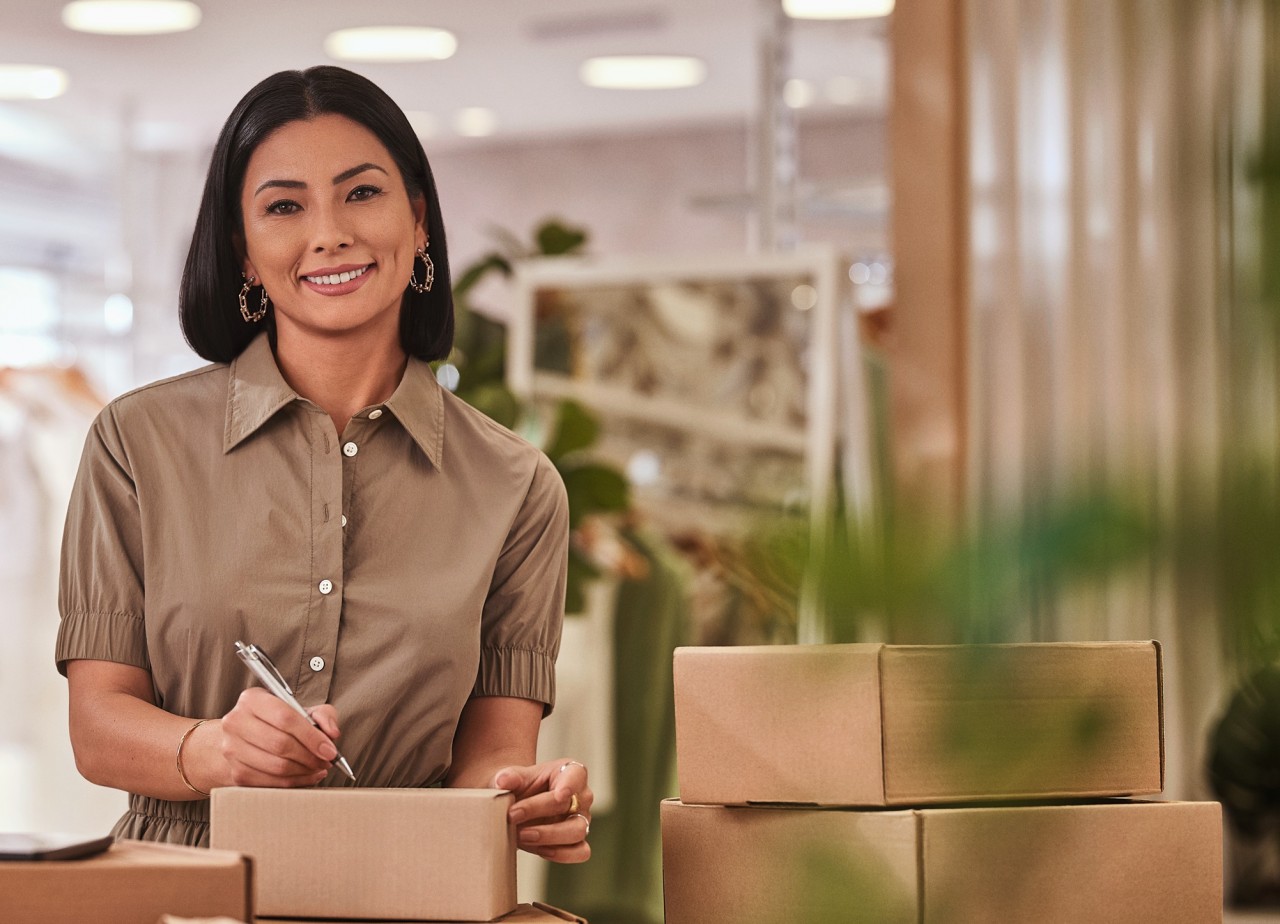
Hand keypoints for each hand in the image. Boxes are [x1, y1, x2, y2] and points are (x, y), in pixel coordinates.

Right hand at [199, 687, 341, 789]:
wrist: (242, 739)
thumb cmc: (276, 722)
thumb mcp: (300, 709)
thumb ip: (322, 714)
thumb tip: (332, 733)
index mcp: (252, 700)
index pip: (285, 718)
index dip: (311, 736)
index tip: (330, 750)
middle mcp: (236, 722)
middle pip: (280, 744)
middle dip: (310, 756)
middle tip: (326, 761)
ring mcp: (231, 749)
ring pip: (276, 766)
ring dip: (304, 771)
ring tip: (318, 768)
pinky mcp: (235, 772)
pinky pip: (270, 783)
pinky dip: (293, 782)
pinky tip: (305, 776)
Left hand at [491, 758, 592, 862]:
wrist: (515, 807)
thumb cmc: (520, 787)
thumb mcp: (513, 778)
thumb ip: (510, 777)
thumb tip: (503, 780)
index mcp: (570, 772)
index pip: (576, 775)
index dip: (570, 785)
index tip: (559, 795)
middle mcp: (581, 796)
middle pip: (570, 805)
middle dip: (539, 811)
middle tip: (512, 815)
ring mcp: (581, 820)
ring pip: (577, 831)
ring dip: (548, 836)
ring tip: (521, 835)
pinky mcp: (577, 842)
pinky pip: (580, 852)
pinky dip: (561, 854)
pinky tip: (539, 850)